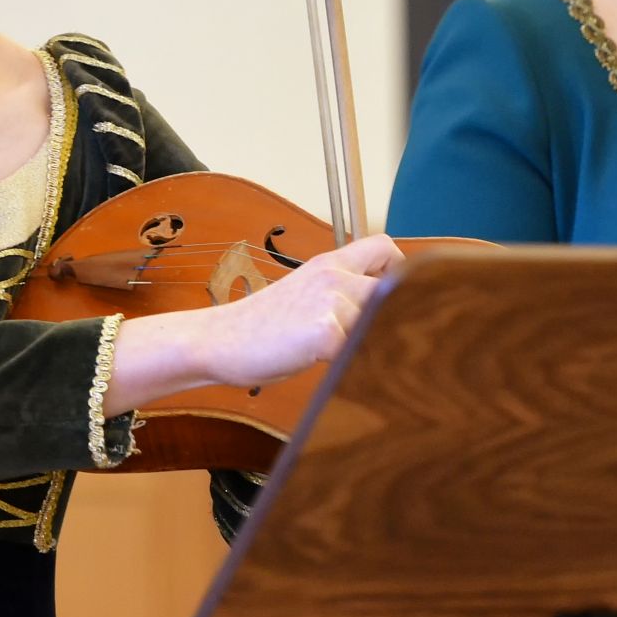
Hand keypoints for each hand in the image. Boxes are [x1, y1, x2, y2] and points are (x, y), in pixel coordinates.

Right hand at [101, 233, 401, 414]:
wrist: (218, 341)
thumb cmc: (259, 328)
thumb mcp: (303, 296)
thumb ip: (340, 295)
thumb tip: (385, 314)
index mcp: (329, 264)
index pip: (385, 248)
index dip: (398, 272)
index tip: (390, 298)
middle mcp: (333, 276)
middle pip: (394, 290)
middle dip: (389, 318)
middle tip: (369, 340)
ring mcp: (331, 301)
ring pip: (381, 322)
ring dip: (370, 343)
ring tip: (340, 356)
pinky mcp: (326, 332)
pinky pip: (361, 351)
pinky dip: (352, 364)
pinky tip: (330, 367)